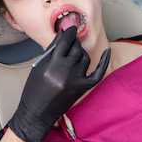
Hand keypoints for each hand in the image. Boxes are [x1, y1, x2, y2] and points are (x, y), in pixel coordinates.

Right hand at [7, 26, 110, 141]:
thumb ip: (51, 50)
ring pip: (85, 57)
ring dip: (80, 53)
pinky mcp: (83, 88)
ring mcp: (76, 80)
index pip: (65, 41)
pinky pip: (98, 72)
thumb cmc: (34, 89)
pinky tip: (107, 51)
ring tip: (73, 55)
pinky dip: (103, 61)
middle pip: (76, 48)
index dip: (69, 33)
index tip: (70, 29)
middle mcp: (65, 71)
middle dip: (74, 43)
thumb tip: (62, 34)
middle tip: (70, 44)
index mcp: (52, 64)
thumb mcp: (38, 67)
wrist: (37, 113)